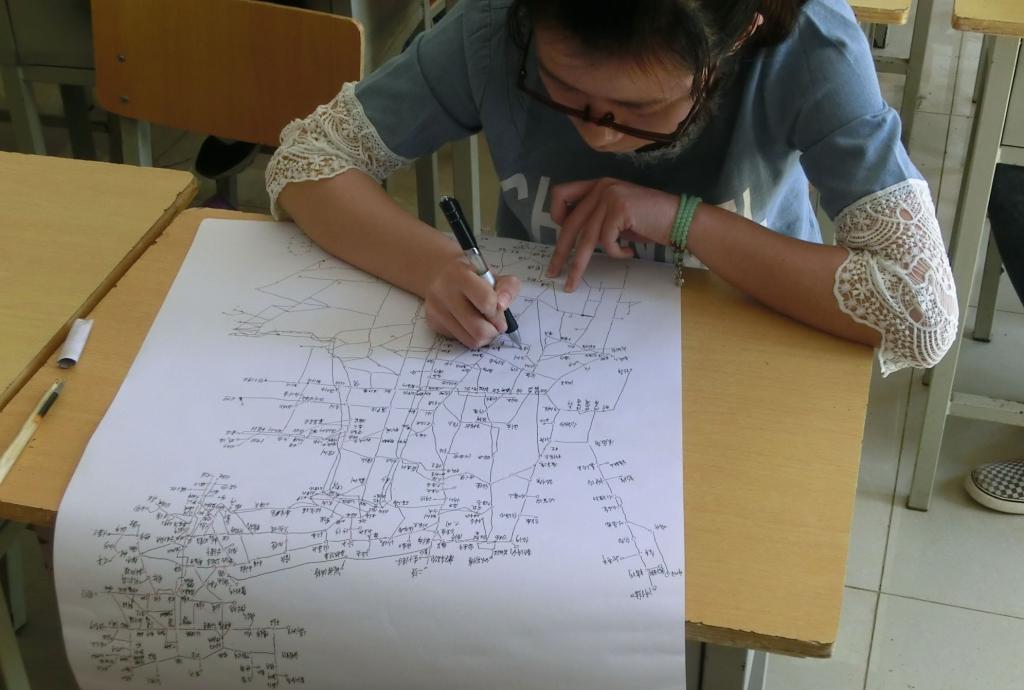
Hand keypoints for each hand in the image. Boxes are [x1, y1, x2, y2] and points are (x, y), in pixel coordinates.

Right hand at [424, 255, 521, 348]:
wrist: (438, 273)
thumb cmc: (470, 275)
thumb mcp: (492, 274)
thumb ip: (506, 287)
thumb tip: (503, 305)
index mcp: (459, 274)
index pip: (486, 301)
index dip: (497, 310)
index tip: (498, 307)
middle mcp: (443, 292)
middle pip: (479, 329)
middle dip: (494, 330)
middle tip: (496, 323)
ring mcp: (436, 310)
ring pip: (471, 340)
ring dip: (485, 336)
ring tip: (485, 323)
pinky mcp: (433, 323)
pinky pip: (461, 341)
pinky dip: (471, 336)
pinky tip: (469, 323)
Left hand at [547, 178, 678, 290]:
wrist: (680, 219)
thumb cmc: (650, 222)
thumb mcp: (617, 217)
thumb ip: (596, 221)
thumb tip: (572, 241)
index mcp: (597, 186)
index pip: (562, 194)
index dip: (556, 216)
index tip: (559, 237)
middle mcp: (601, 187)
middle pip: (570, 223)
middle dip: (560, 252)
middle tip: (552, 273)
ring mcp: (610, 196)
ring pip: (585, 238)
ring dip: (578, 265)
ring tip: (572, 283)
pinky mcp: (620, 208)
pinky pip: (607, 241)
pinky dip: (615, 252)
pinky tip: (629, 252)